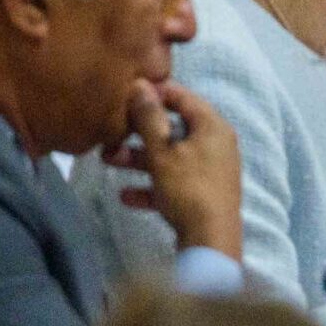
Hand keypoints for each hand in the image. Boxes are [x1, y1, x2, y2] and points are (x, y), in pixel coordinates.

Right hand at [106, 79, 242, 257]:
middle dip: (139, 133)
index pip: (184, 97)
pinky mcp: (204, 194)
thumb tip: (141, 85)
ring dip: (140, 159)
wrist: (211, 240)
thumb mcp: (163, 152)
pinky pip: (174, 183)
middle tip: (111, 132)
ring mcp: (212, 170)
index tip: (127, 93)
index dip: (155, 92)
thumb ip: (149, 119)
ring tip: (108, 160)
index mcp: (213, 127)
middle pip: (173, 130)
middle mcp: (216, 144)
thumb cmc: (188, 188)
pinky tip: (125, 196)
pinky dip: (152, 187)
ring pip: (170, 158)